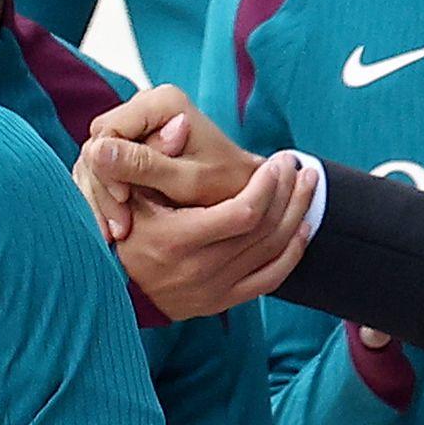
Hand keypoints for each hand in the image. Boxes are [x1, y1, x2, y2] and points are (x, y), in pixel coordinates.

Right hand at [73, 85, 262, 236]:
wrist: (245, 194)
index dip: (106, 168)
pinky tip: (114, 227)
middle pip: (99, 144)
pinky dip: (105, 198)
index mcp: (163, 102)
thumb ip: (145, 165)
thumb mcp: (187, 181)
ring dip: (101, 197)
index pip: (108, 130)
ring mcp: (138, 125)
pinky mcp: (133, 145)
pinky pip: (103, 169)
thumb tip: (97, 151)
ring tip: (116, 234)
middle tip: (117, 228)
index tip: (123, 200)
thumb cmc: (226, 188)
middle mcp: (147, 105)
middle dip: (103, 187)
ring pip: (96, 159)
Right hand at [112, 151, 319, 319]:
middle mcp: (199, 270)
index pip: (242, 214)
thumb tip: (178, 122)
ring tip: (307, 185)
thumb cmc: (121, 232)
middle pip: (264, 230)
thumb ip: (151, 158)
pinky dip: (292, 252)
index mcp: (176, 241)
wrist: (116, 292)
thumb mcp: (127, 195)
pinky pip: (271, 279)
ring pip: (272, 251)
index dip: (266, 186)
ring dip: (297, 215)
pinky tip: (303, 227)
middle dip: (287, 192)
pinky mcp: (223, 302)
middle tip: (297, 165)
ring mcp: (214, 290)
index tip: (275, 163)